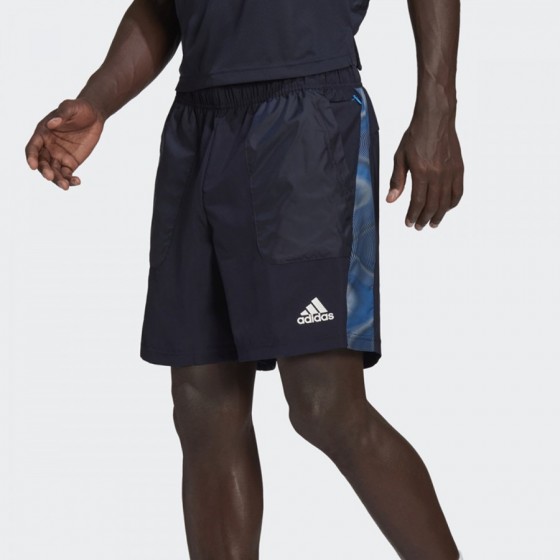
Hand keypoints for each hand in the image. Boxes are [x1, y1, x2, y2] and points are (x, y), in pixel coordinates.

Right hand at [25, 98, 104, 189]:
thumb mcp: (71, 107)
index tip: (33, 165)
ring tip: (65, 186)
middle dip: (44, 170)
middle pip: (42, 162)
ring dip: (57, 179)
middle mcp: (48, 147)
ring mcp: (59, 156)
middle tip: (50, 177)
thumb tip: (51, 124)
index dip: (31, 157)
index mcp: (43, 133)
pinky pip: (67, 174)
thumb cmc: (80, 109)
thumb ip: (62, 114)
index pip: (32, 148)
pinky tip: (77, 181)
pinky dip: (70, 180)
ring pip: (54, 171)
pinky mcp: (71, 162)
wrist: (94, 116)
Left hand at [387, 114, 463, 229]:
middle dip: (424, 219)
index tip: (408, 223)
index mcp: (422, 172)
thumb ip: (396, 180)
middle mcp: (438, 174)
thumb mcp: (400, 157)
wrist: (435, 118)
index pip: (418, 201)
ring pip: (446, 201)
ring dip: (439, 215)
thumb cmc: (415, 136)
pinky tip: (446, 208)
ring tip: (433, 223)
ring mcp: (450, 172)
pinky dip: (452, 203)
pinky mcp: (459, 168)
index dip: (413, 215)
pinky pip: (458, 191)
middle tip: (419, 226)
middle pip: (432, 205)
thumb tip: (391, 200)